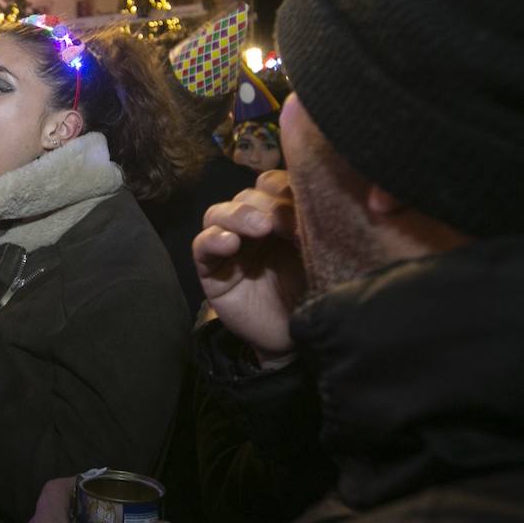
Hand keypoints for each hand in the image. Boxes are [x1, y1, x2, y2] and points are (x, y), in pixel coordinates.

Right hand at [193, 170, 304, 362]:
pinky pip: (202, 245)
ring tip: (259, 229)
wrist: (297, 339)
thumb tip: (315, 202)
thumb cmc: (313, 294)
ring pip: (219, 212)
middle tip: (287, 225)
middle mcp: (252, 225)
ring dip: (239, 215)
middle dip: (267, 204)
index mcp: (280, 215)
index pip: (273, 183)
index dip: (284, 186)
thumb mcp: (322, 254)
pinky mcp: (211, 269)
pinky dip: (213, 239)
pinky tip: (231, 244)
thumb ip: (316, 226)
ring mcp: (229, 245)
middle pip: (248, 195)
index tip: (305, 203)